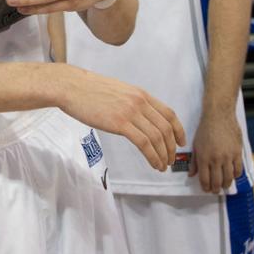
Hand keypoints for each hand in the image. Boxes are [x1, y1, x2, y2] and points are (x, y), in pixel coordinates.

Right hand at [54, 65, 185, 171]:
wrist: (72, 86)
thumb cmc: (89, 90)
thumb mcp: (118, 91)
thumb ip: (132, 102)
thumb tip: (139, 116)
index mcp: (141, 94)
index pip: (169, 113)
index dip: (178, 130)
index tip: (180, 142)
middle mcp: (140, 102)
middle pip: (165, 128)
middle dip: (171, 147)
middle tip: (171, 159)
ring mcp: (130, 112)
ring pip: (157, 138)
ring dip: (163, 155)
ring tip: (162, 166)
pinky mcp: (120, 123)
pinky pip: (144, 143)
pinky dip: (152, 156)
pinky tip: (154, 164)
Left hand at [191, 111, 244, 193]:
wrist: (219, 115)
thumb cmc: (205, 129)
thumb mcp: (196, 145)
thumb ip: (194, 161)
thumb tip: (192, 174)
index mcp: (204, 157)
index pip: (205, 179)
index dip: (206, 187)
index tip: (207, 190)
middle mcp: (216, 159)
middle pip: (217, 181)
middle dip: (216, 189)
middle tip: (216, 191)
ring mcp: (228, 156)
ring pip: (228, 177)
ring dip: (226, 184)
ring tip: (225, 186)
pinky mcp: (237, 152)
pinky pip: (238, 169)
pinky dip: (236, 175)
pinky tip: (233, 175)